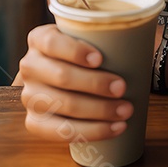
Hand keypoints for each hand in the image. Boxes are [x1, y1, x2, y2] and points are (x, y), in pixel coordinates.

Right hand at [19, 24, 133, 142]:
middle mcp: (30, 66)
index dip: (74, 51)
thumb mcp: (88, 37)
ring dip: (99, 111)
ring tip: (125, 110)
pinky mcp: (34, 122)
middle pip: (61, 76)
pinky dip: (92, 132)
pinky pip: (60, 132)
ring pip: (64, 105)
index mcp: (39, 39)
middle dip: (95, 85)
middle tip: (122, 87)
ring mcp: (29, 96)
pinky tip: (115, 128)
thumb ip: (101, 35)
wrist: (70, 77)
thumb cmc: (87, 54)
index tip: (100, 59)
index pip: (52, 42)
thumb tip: (138, 34)